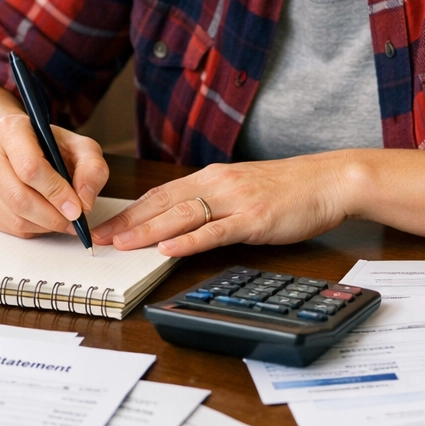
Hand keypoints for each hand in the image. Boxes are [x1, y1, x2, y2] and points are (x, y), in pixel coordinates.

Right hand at [0, 113, 108, 237]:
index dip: (56, 192)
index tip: (77, 208)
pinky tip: (45, 217)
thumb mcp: (80, 147)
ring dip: (44, 225)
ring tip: (63, 219)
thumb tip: (85, 200)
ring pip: (13, 217)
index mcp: (10, 129)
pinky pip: (7, 226)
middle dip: (52, 216)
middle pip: (19, 197)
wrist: (19, 146)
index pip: (30, 167)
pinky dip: (32, 229)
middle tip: (73, 221)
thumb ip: (92, 168)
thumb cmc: (50, 146)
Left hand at [91, 153, 350, 256]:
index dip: (130, 210)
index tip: (105, 225)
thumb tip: (181, 221)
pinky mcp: (254, 218)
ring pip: (181, 215)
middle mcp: (217, 183)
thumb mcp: (241, 189)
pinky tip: (168, 248)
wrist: (327, 181)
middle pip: (162, 203)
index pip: (160, 194)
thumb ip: (212, 202)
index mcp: (210, 176)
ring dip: (147, 231)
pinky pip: (215, 231)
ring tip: (120, 244)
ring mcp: (235, 200)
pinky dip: (189, 240)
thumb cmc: (287, 188)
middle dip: (127, 222)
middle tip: (97, 238)